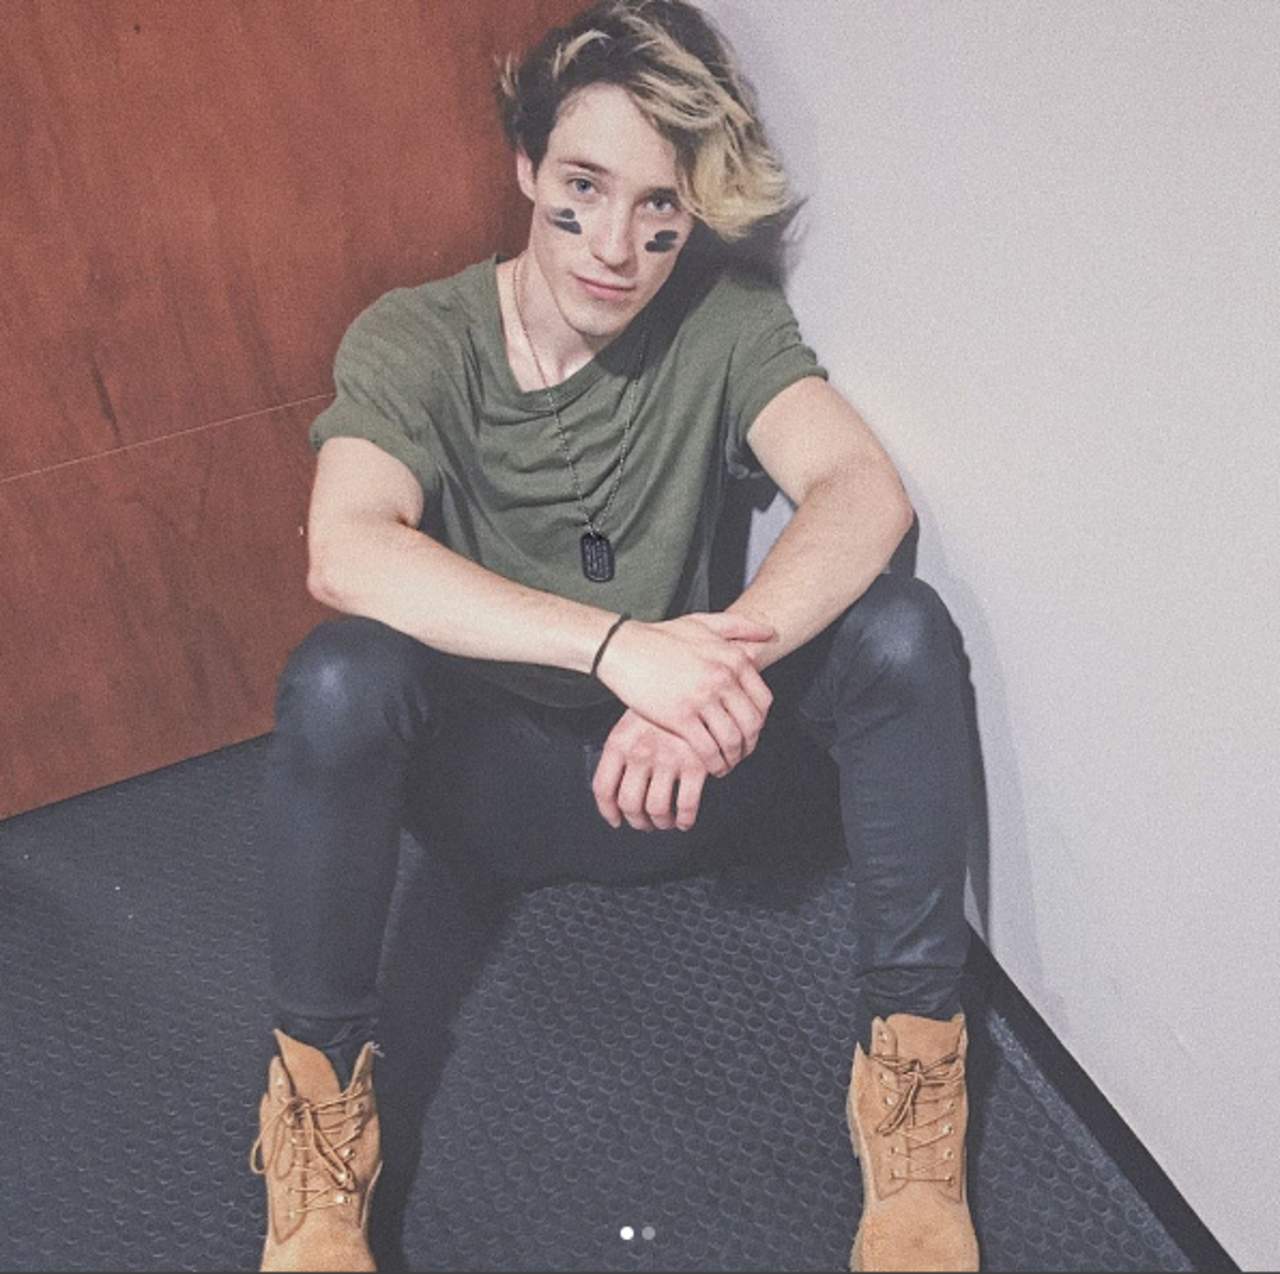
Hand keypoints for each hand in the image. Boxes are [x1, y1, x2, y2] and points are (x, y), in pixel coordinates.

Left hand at [592, 708, 709, 830]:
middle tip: (645, 823)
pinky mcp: (696, 764)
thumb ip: (622, 750)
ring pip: (657, 809)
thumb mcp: (632, 720)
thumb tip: (616, 791)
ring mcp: (668, 759)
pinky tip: (685, 819)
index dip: (608, 811)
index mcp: (620, 742)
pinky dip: (685, 819)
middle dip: (638, 821)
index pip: (604, 788)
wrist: (695, 682)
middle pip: (630, 804)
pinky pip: (686, 805)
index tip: (616, 819)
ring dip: (661, 822)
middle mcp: (640, 752)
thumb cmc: (663, 704)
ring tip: (666, 821)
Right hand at [594, 612, 775, 775]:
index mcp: (732, 658)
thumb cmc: (660, 637)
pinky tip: (712, 767)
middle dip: (750, 744)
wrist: (623, 648)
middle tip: (741, 752)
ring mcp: (702, 698)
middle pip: (751, 723)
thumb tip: (770, 634)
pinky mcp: (680, 717)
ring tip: (727, 763)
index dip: (761, 721)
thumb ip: (740, 626)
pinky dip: (715, 764)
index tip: (751, 730)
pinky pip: (708, 749)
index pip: (763, 700)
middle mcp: (722, 678)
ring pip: (732, 739)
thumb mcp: (704, 622)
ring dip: (734, 758)